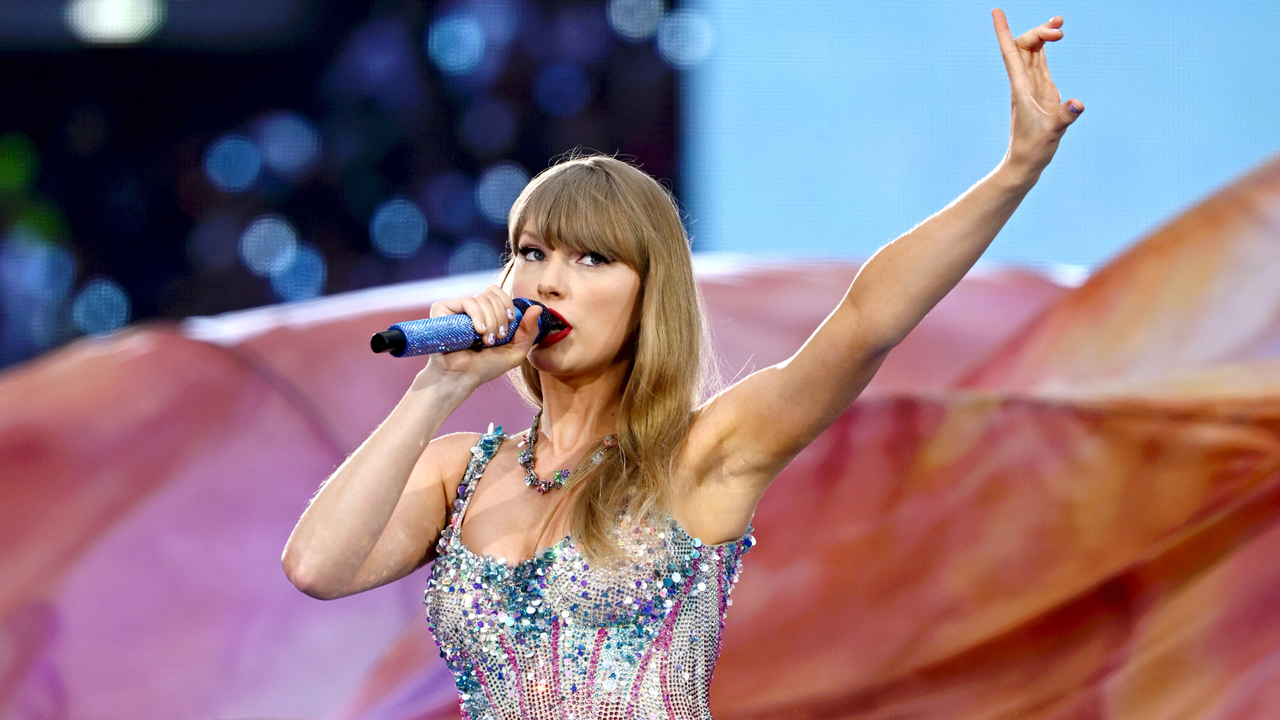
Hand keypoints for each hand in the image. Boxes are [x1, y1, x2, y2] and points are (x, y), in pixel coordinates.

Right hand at [414, 285, 542, 388]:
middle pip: (492, 295)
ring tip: (486, 340)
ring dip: (491, 321)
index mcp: (485, 313)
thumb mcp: (515, 351)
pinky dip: (478, 316)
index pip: (498, 293)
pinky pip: (468, 301)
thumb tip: (538, 308)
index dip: (507, 304)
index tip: (510, 323)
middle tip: (497, 337)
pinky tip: (478, 331)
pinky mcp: (443, 309)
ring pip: (482, 298)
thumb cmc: (484, 367)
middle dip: (500, 317)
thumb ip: (529, 332)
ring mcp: (456, 308)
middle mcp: (470, 308)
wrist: (462, 377)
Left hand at [992, 8, 1082, 177]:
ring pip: (1032, 51)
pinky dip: (1045, 46)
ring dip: (1042, 34)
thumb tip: (1078, 105)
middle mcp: (1023, 82)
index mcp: (1021, 87)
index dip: (1002, 31)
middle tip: (1060, 29)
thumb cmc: (1034, 148)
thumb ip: (1064, 117)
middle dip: (1038, 32)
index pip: (1010, 53)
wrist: (1027, 161)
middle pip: (1023, 46)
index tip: (996, 11)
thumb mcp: (1051, 133)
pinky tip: (1054, 37)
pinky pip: (1039, 61)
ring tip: (1059, 22)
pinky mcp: (1041, 90)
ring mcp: (1032, 85)